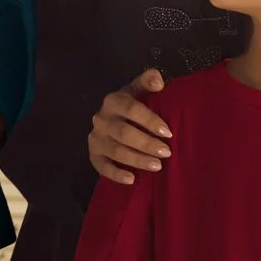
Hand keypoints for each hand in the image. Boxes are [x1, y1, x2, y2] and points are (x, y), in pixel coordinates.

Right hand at [88, 71, 170, 186]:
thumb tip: (158, 82)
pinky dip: (116, 174)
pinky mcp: (93, 155)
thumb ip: (148, 81)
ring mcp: (95, 138)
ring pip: (115, 150)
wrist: (111, 119)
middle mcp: (101, 119)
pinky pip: (102, 167)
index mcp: (113, 101)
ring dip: (137, 159)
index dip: (149, 121)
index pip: (131, 109)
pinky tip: (132, 180)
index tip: (168, 133)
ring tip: (157, 166)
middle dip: (146, 143)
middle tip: (166, 153)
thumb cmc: (131, 105)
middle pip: (124, 133)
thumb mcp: (138, 90)